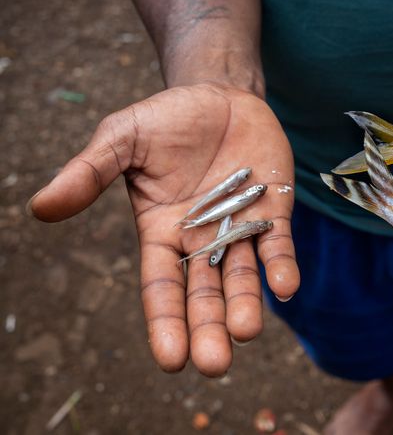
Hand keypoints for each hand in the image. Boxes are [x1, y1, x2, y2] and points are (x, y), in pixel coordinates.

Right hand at [28, 83, 298, 376]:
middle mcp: (202, 239)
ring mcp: (240, 226)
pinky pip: (279, 243)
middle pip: (205, 293)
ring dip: (247, 305)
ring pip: (243, 276)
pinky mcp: (274, 209)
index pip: (162, 286)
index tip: (172, 361)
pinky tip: (285, 287)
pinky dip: (282, 265)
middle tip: (214, 365)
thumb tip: (40, 208)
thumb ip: (88, 173)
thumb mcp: (121, 140)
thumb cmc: (166, 120)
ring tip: (246, 332)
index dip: (166, 321)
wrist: (218, 94)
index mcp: (162, 232)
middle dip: (209, 328)